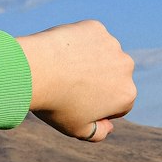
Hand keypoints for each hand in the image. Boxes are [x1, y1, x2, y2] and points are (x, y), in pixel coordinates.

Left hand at [15, 21, 135, 140]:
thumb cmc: (56, 104)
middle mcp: (126, 67)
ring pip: (102, 55)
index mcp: (127, 94)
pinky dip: (79, 43)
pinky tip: (62, 52)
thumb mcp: (77, 129)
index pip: (118, 103)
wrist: (35, 71)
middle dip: (98, 80)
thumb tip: (108, 126)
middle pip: (113, 76)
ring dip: (89, 60)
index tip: (77, 104)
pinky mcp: (96, 28)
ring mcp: (112, 45)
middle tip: (69, 84)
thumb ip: (98, 133)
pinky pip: (89, 37)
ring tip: (63, 68)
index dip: (98, 106)